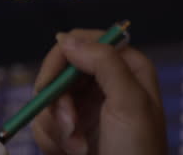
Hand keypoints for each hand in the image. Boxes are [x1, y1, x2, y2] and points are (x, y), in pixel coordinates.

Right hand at [31, 29, 167, 154]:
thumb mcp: (129, 103)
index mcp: (126, 66)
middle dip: (58, 101)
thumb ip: (103, 63)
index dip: (62, 57)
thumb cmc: (137, 153)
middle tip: (69, 125)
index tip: (49, 83)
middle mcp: (104, 81)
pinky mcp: (71, 126)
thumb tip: (66, 38)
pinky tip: (73, 152)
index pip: (84, 40)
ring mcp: (86, 104)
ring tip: (79, 148)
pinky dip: (52, 139)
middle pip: (60, 68)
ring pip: (48, 97)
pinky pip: (45, 121)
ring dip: (57, 126)